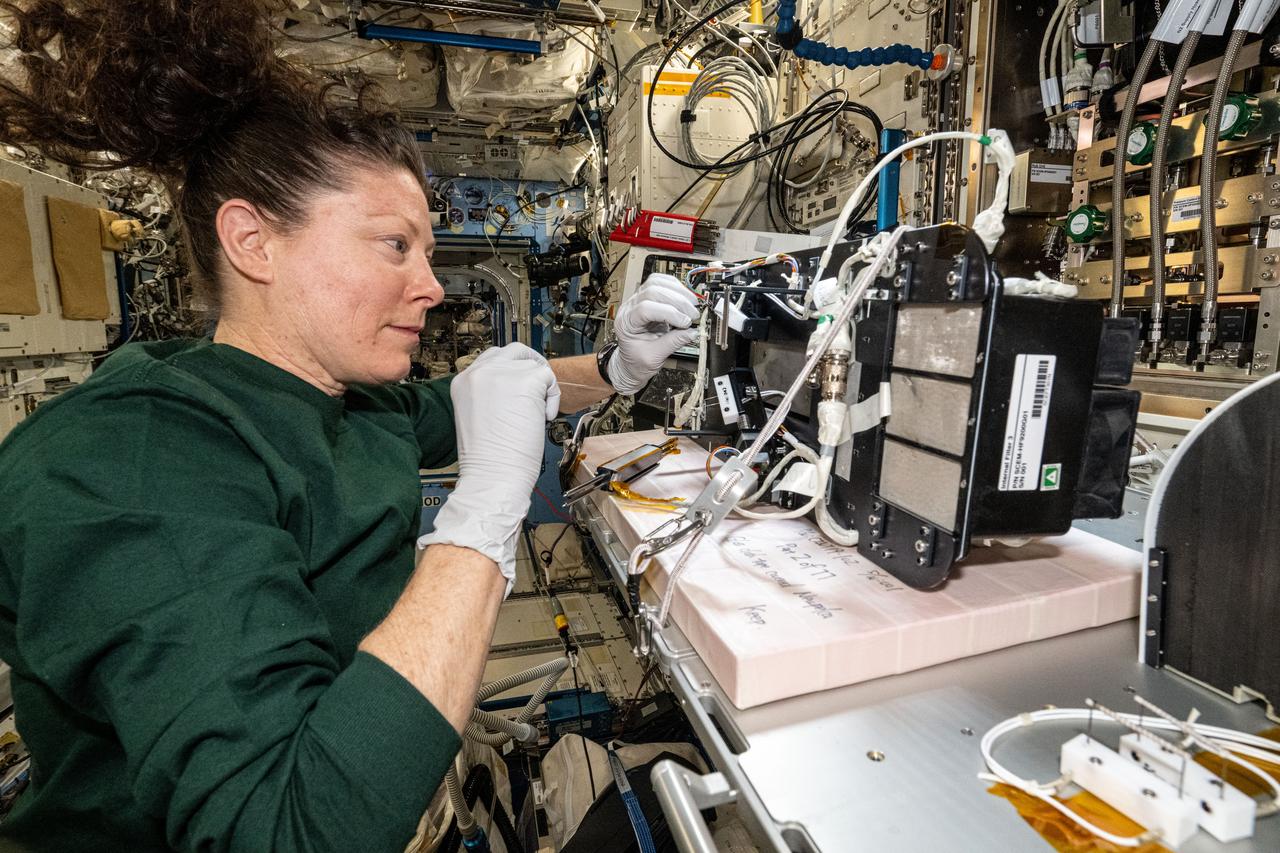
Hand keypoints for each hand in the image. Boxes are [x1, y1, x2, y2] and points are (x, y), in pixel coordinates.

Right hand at [418, 344, 559, 590]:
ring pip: (534, 364)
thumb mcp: (478, 416)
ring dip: (542, 387)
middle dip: (531, 366)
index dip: (512, 372)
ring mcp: (501, 374)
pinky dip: (553, 398)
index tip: (521, 388)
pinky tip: (543, 418)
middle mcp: (478, 372)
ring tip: (537, 414)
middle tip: (540, 388)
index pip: (491, 360)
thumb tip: (516, 389)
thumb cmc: (487, 460)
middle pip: (513, 351)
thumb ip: (491, 395)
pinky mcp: (524, 381)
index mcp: (462, 382)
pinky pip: (549, 378)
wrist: (491, 476)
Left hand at [607, 273, 699, 393]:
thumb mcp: (654, 357)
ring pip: (657, 282)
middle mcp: (629, 307)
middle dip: (677, 301)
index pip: (646, 309)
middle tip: (693, 315)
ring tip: (692, 305)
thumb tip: (692, 331)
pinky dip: (676, 287)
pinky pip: (661, 282)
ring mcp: (638, 299)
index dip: (669, 313)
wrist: (631, 363)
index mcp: (626, 323)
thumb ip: (673, 342)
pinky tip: (686, 297)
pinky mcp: (648, 297)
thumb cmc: (637, 361)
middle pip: (652, 291)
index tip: (685, 323)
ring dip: (678, 291)